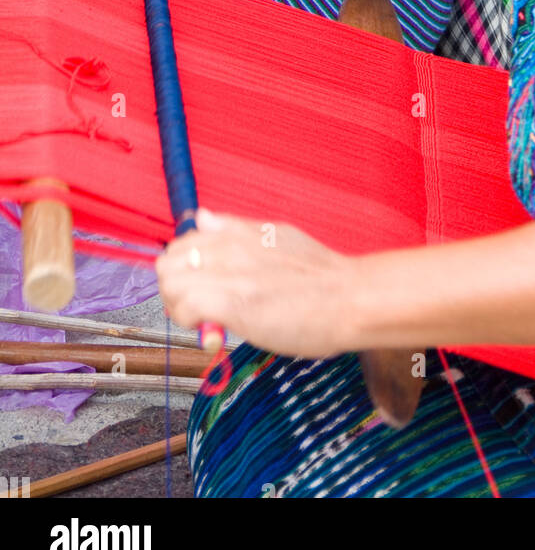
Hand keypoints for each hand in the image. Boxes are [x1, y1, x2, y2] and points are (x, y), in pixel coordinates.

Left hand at [156, 209, 356, 357]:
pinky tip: (214, 332)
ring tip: (206, 322)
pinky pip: (186, 308)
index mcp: (238, 232)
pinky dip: (192, 324)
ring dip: (180, 308)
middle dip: (175, 289)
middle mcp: (229, 247)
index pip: (182, 242)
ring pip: (170, 285)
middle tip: (198, 309)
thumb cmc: (322, 276)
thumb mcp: (277, 236)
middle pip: (167, 263)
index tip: (200, 288)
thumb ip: (235, 228)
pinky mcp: (233, 303)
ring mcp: (230, 273)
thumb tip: (202, 217)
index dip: (184, 270)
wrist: (351, 299)